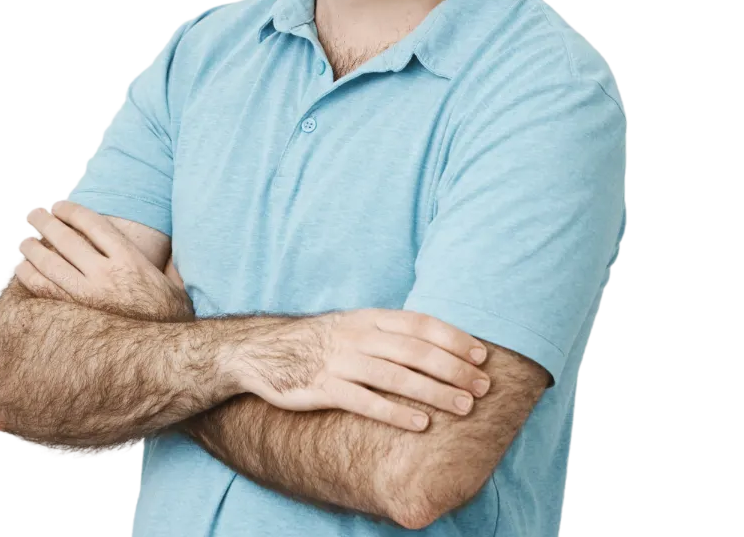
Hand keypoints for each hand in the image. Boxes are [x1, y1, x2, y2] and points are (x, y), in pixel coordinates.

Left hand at [13, 200, 194, 321]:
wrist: (167, 358)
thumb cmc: (171, 320)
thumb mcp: (175, 284)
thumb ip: (165, 261)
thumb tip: (170, 245)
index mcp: (130, 260)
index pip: (93, 224)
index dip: (72, 211)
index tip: (59, 205)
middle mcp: (106, 275)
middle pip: (67, 239)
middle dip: (45, 222)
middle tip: (33, 214)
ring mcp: (88, 298)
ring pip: (50, 264)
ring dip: (32, 248)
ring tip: (24, 242)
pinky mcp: (74, 319)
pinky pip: (44, 292)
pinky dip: (29, 277)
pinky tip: (21, 268)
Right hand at [232, 309, 491, 431]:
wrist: (260, 352)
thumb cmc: (316, 343)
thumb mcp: (351, 326)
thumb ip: (387, 332)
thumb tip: (436, 345)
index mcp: (367, 318)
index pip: (419, 323)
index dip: (453, 338)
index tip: (481, 355)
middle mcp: (356, 337)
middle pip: (415, 351)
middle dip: (454, 368)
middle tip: (483, 387)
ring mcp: (339, 361)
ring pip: (396, 376)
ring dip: (434, 391)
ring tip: (463, 407)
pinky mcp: (322, 387)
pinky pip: (365, 401)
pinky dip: (395, 413)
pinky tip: (420, 424)